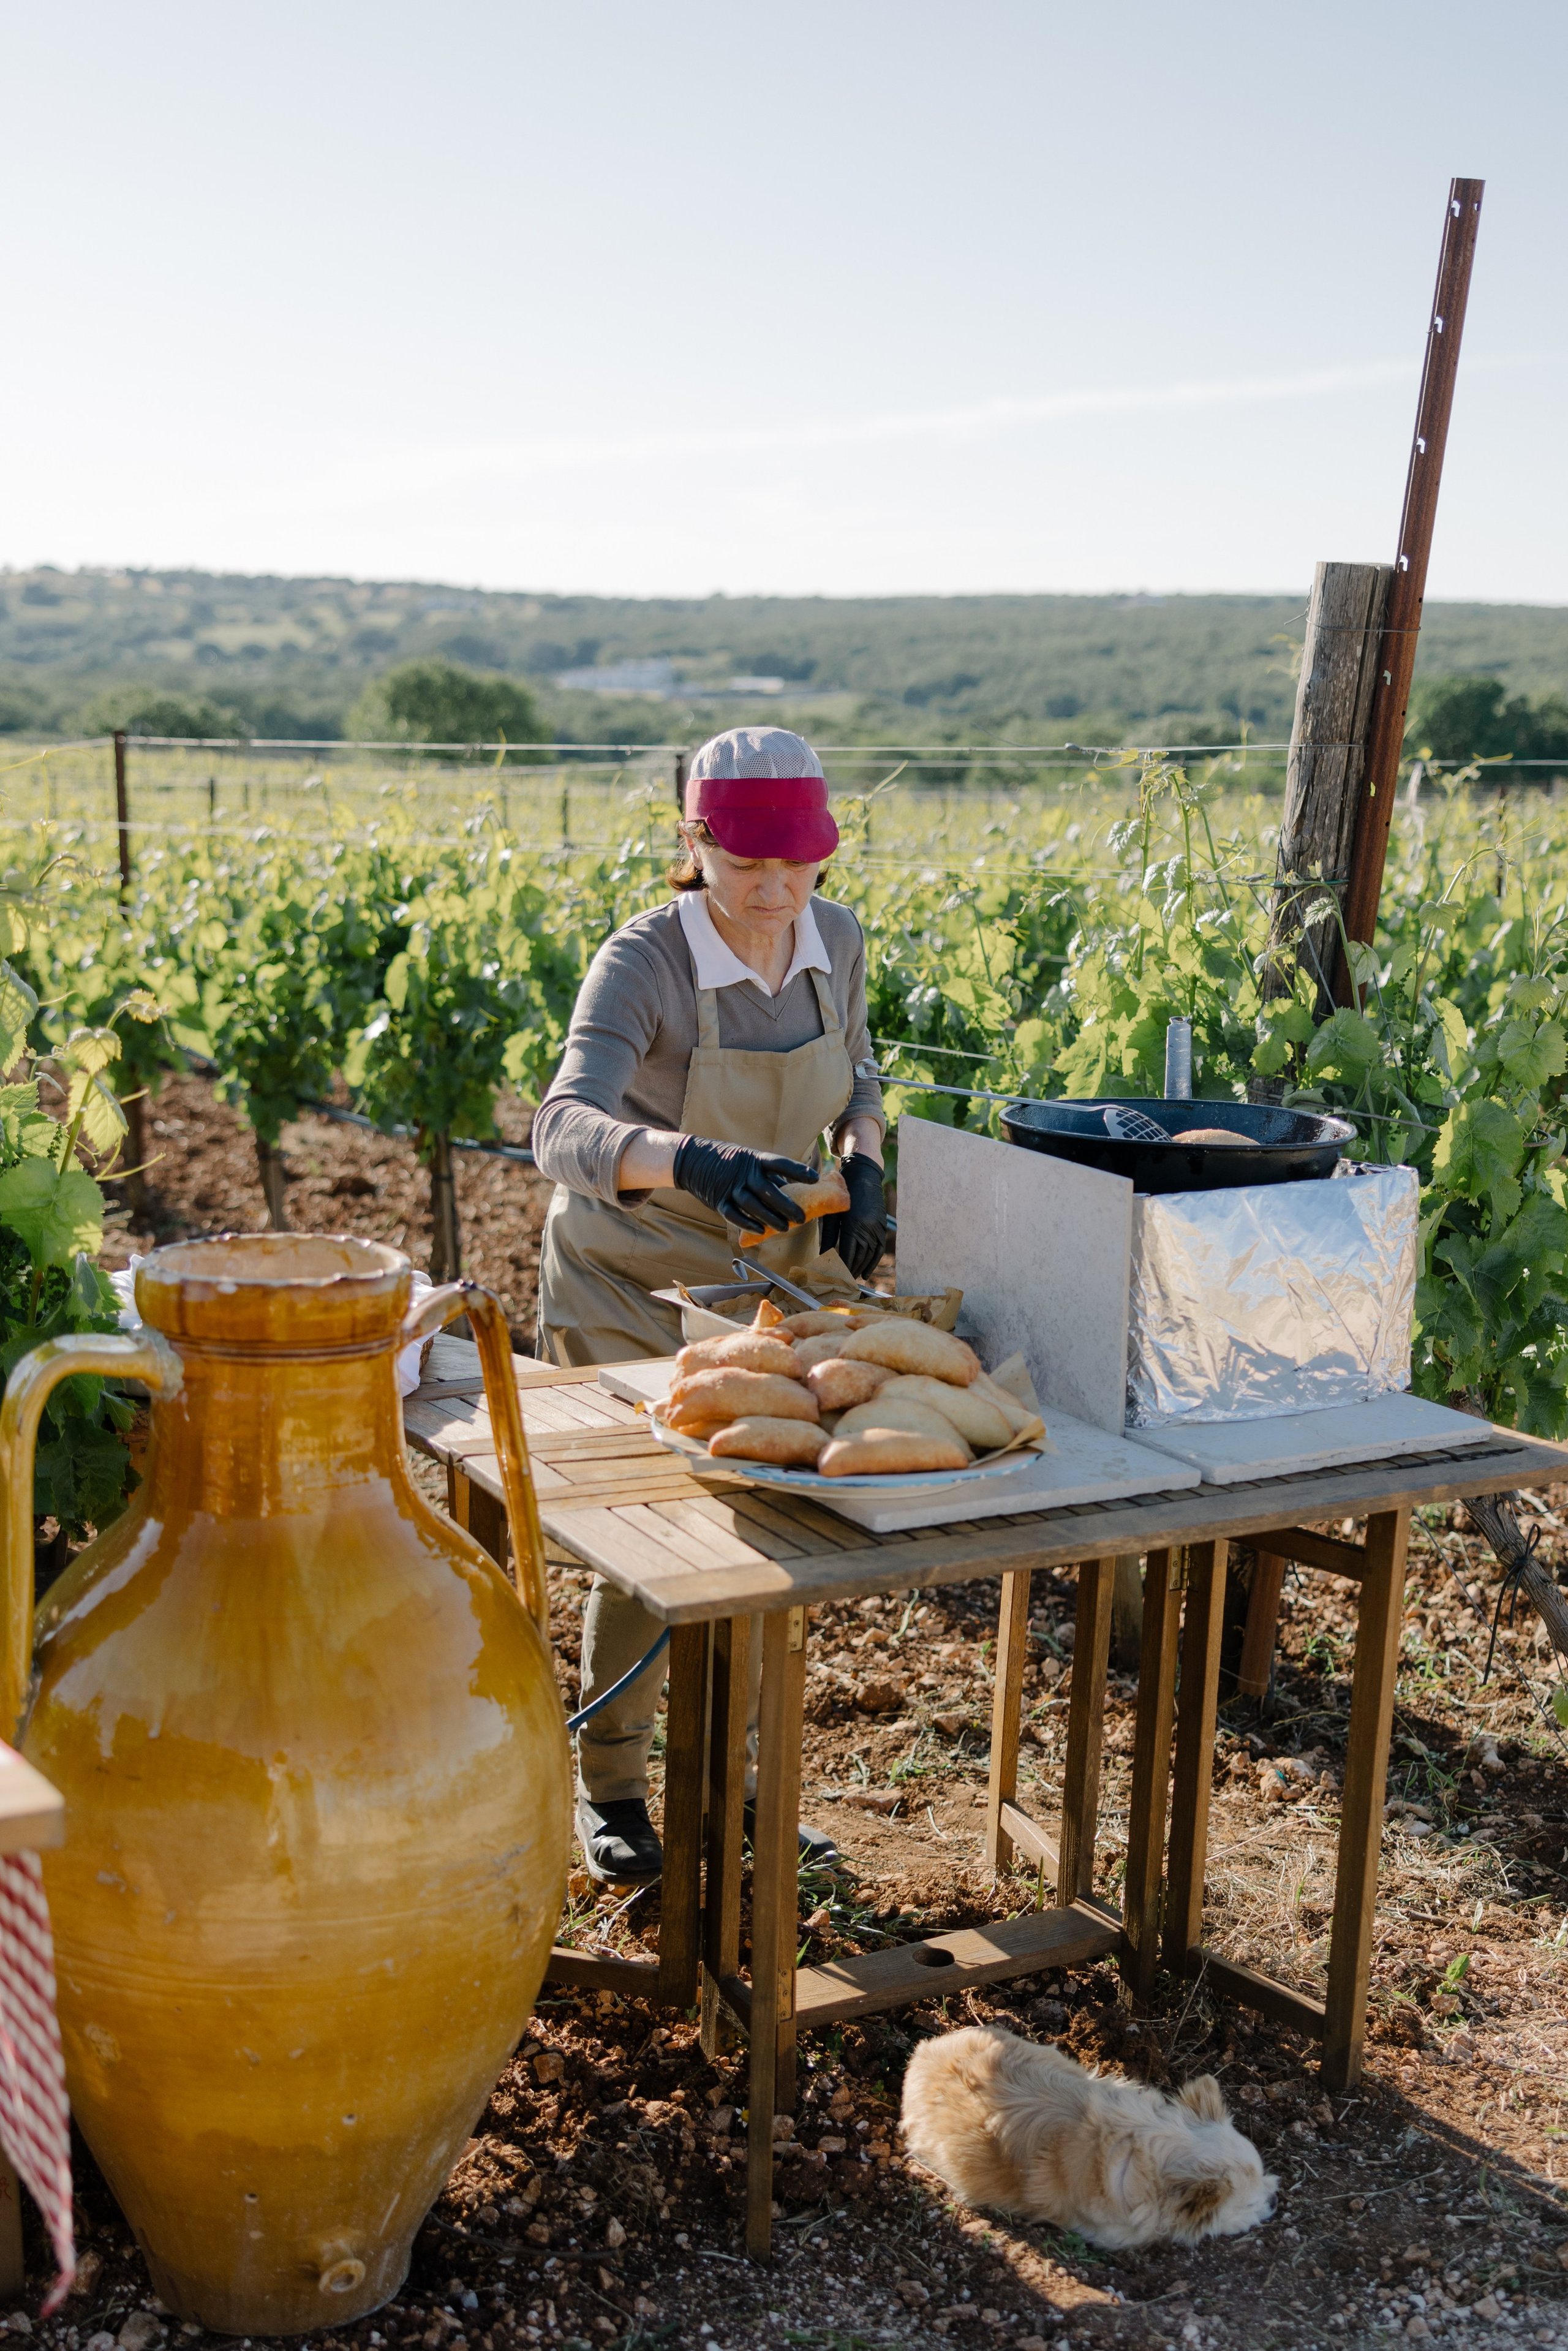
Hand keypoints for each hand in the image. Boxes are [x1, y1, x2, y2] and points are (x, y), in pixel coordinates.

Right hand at [671, 1138, 816, 1235]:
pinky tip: (760, 1231)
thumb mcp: (749, 1159)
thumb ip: (769, 1174)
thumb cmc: (729, 1161)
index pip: (779, 1163)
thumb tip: (792, 1189)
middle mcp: (742, 1172)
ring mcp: (728, 1186)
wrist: (693, 1160)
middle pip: (767, 1190)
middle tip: (801, 1218)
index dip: (797, 1170)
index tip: (815, 1178)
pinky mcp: (717, 1200)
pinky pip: (733, 1214)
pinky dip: (747, 1223)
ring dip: (770, 1218)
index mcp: (753, 1158)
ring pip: (752, 1205)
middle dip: (786, 1205)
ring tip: (785, 1228)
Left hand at [820, 1152, 886, 1279]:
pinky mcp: (882, 1226)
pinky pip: (879, 1249)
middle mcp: (868, 1228)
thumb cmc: (842, 1192)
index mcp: (853, 1225)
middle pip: (858, 1257)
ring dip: (860, 1269)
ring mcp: (877, 1228)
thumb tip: (821, 1257)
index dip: (841, 1268)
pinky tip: (866, 1272)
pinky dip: (873, 1262)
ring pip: (869, 1256)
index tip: (834, 1278)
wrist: (863, 1174)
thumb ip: (827, 1237)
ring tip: (851, 1279)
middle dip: (850, 1271)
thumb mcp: (831, 1213)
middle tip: (840, 1282)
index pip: (847, 1254)